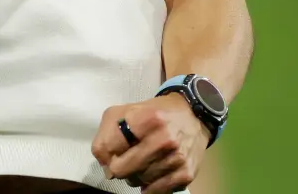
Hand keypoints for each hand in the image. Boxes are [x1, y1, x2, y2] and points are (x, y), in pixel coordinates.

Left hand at [93, 94, 208, 193]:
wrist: (193, 116)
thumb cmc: (154, 113)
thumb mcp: (125, 111)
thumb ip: (106, 134)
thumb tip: (104, 163)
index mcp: (147, 118)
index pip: (109, 146)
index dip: (105, 151)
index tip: (112, 150)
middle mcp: (164, 139)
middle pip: (121, 169)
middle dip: (118, 166)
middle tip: (125, 158)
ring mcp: (177, 158)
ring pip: (137, 181)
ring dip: (135, 175)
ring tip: (143, 161)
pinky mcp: (186, 174)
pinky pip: (155, 192)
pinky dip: (149, 185)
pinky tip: (152, 172)